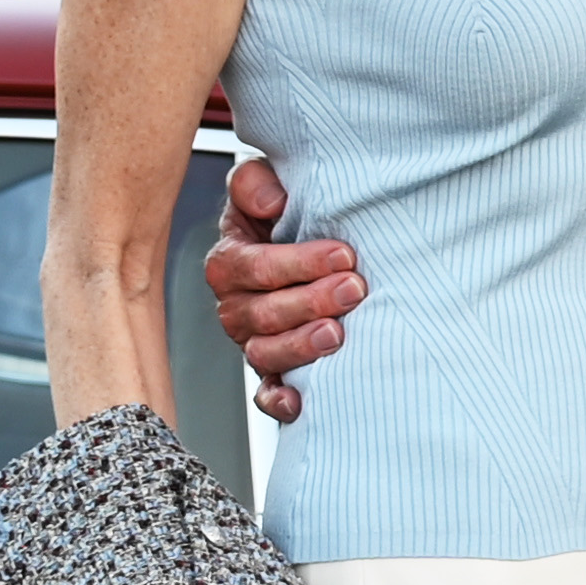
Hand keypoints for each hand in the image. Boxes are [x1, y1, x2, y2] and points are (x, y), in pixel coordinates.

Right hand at [203, 155, 361, 423]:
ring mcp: (254, 342)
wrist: (316, 247)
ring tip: (340, 333)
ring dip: (302, 346)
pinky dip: (279, 401)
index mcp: (231, 262)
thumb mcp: (267, 188)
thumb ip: (256, 183)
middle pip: (262, 313)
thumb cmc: (290, 215)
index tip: (343, 254)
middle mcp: (236, 306)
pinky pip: (266, 394)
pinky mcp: (275, 372)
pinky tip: (301, 402)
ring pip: (265, 353)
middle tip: (354, 288)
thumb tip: (271, 201)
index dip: (295, 262)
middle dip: (310, 301)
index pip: (252, 266)